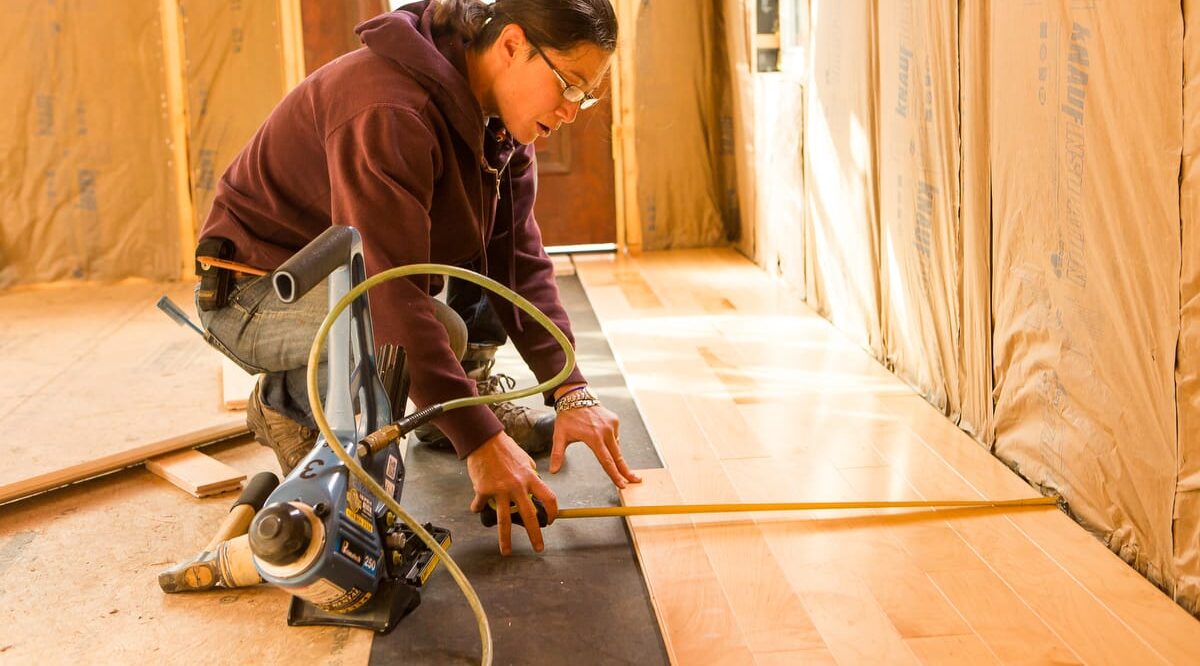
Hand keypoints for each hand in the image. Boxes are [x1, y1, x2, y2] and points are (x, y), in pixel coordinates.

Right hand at [467, 431, 557, 554]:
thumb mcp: (525, 460)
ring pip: (504, 520)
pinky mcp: (483, 490)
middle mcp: (517, 486)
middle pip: (529, 515)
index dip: (552, 511)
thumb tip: (535, 488)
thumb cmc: (505, 448)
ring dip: (505, 539)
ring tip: (507, 551)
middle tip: (538, 548)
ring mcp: (499, 489)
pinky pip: (480, 505)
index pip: (548, 498)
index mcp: (530, 477)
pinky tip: (477, 508)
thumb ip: (530, 475)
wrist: (484, 439)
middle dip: (535, 535)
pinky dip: (478, 507)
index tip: (550, 521)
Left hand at [550, 403, 641, 487]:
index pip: (607, 462)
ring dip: (613, 453)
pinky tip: (600, 434)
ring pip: (616, 446)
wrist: (575, 398)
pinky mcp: (615, 420)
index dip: (614, 475)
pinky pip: (615, 436)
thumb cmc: (567, 418)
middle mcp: (606, 432)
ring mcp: (612, 425)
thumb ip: (557, 455)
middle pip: (618, 457)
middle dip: (626, 471)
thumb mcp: (559, 436)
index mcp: (594, 438)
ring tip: (596, 443)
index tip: (622, 484)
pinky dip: (611, 440)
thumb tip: (553, 471)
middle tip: (636, 480)